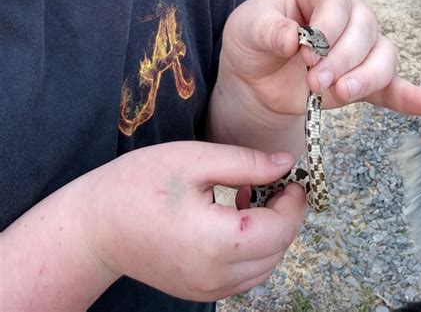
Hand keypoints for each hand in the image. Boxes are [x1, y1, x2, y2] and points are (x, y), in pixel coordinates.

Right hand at [81, 142, 306, 300]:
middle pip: (276, 250)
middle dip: (285, 215)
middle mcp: (217, 276)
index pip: (280, 230)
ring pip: (264, 266)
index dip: (294, 202)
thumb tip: (285, 162)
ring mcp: (207, 290)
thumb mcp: (194, 159)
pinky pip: (243, 275)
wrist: (94, 227)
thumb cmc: (138, 184)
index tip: (292, 176)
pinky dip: (251, 249)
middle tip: (273, 180)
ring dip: (269, 233)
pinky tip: (234, 218)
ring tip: (250, 195)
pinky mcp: (199, 292)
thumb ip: (245, 162)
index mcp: (217, 242)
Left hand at [218, 0, 420, 116]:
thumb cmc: (252, 41)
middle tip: (315, 79)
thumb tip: (291, 39)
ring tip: (338, 94)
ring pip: (383, 56)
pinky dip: (412, 97)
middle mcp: (346, 11)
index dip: (328, 26)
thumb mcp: (246, 28)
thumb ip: (267, 29)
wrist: (253, 77)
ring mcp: (359, 45)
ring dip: (365, 78)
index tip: (306, 51)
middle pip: (365, 28)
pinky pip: (393, 86)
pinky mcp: (362, 78)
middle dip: (342, 58)